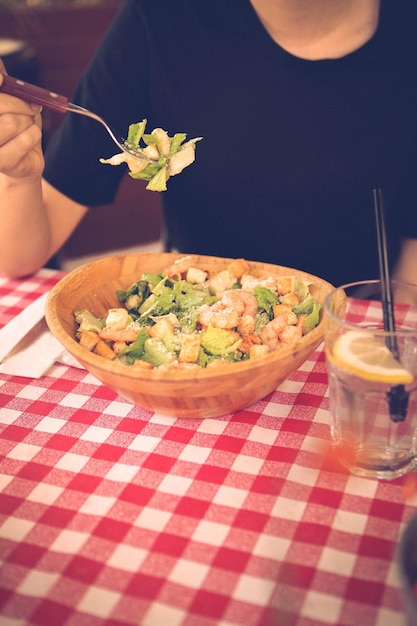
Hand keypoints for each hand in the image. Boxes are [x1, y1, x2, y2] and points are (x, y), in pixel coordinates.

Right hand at [0, 60, 43, 180]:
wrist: (23, 161)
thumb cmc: (14, 126)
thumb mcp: (8, 99)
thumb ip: (4, 82)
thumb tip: (0, 66)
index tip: (2, 80)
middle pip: (0, 105)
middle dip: (20, 104)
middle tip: (32, 107)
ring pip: (12, 122)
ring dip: (28, 121)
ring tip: (27, 125)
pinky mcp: (1, 163)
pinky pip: (26, 139)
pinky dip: (34, 135)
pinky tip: (29, 139)